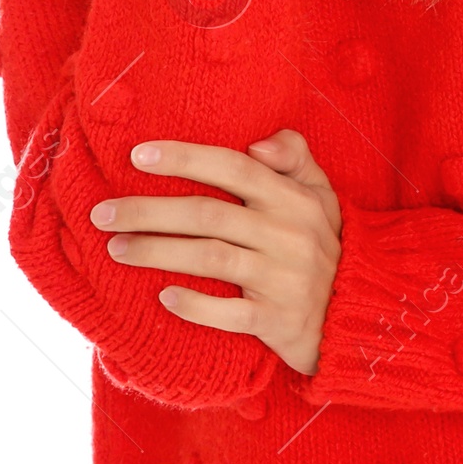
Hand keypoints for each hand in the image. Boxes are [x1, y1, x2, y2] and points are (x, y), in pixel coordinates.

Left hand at [89, 129, 342, 375]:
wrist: (360, 310)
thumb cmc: (327, 243)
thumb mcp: (322, 192)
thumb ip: (295, 156)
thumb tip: (258, 143)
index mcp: (292, 198)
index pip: (234, 167)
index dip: (185, 158)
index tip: (137, 155)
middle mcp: (285, 233)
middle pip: (208, 214)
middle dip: (150, 211)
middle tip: (102, 212)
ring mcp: (281, 278)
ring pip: (211, 259)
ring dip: (158, 253)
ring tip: (116, 248)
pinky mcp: (277, 320)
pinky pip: (230, 314)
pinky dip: (196, 304)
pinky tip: (163, 297)